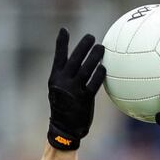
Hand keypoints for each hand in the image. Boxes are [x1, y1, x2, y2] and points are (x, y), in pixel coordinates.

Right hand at [47, 28, 105, 150]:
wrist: (63, 129)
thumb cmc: (64, 107)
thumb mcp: (58, 90)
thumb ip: (66, 76)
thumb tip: (77, 61)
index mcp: (55, 78)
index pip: (58, 57)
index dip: (61, 43)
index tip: (64, 30)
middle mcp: (63, 82)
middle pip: (74, 59)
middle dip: (83, 46)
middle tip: (91, 37)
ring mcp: (73, 90)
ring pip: (86, 69)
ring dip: (94, 57)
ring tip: (101, 47)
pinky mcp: (84, 99)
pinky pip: (93, 83)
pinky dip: (99, 74)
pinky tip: (104, 68)